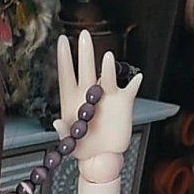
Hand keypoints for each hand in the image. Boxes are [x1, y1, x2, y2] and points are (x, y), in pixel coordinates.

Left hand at [54, 30, 142, 183]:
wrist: (100, 159)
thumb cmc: (82, 148)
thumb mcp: (68, 142)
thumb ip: (63, 132)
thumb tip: (56, 123)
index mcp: (73, 99)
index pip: (67, 74)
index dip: (64, 57)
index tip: (62, 40)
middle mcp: (90, 94)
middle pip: (87, 68)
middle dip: (85, 51)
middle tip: (84, 35)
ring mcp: (107, 96)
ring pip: (108, 75)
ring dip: (109, 67)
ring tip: (108, 58)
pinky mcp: (123, 103)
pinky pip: (130, 89)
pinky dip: (134, 83)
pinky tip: (136, 77)